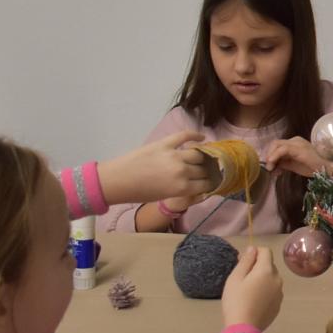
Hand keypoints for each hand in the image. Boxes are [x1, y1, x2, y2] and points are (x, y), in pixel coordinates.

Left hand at [97, 131, 218, 205]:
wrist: (118, 180)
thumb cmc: (140, 193)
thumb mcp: (165, 197)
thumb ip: (184, 191)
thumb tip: (200, 187)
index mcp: (182, 188)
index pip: (206, 184)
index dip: (211, 183)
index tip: (213, 182)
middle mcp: (182, 171)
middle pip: (203, 169)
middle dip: (208, 171)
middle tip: (210, 170)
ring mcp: (174, 155)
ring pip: (198, 153)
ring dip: (203, 156)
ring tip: (205, 157)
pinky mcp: (164, 143)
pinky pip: (184, 136)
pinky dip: (194, 135)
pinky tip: (202, 138)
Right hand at [221, 245, 283, 331]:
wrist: (243, 328)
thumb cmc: (236, 301)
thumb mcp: (235, 278)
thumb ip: (246, 261)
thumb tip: (253, 248)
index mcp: (267, 270)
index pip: (266, 251)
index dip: (254, 252)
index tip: (243, 261)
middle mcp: (278, 279)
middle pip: (269, 265)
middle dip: (257, 266)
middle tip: (242, 278)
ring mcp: (280, 293)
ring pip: (271, 279)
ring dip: (262, 279)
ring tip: (247, 291)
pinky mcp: (278, 305)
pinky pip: (272, 292)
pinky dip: (265, 292)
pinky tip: (254, 301)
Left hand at [264, 137, 332, 177]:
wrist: (327, 169)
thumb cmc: (314, 168)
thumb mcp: (294, 166)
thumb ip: (283, 164)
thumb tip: (271, 167)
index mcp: (295, 143)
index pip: (277, 145)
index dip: (270, 155)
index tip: (269, 167)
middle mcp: (295, 140)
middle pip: (275, 143)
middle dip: (268, 155)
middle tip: (268, 168)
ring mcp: (297, 143)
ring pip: (277, 144)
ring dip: (270, 156)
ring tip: (270, 168)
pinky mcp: (298, 148)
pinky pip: (282, 149)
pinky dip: (274, 156)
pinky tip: (272, 164)